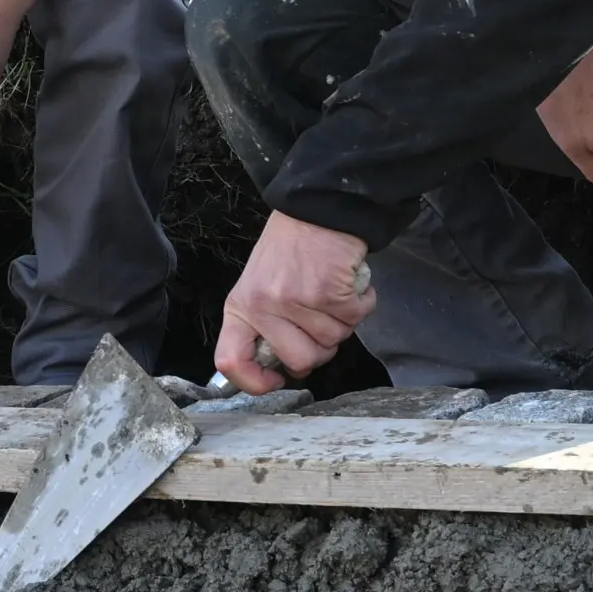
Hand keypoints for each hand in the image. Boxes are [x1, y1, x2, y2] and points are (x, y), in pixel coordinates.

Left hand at [216, 213, 376, 389]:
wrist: (316, 209)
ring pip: (333, 341)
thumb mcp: (260, 287)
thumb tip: (282, 369)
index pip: (230, 361)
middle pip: (300, 361)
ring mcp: (295, 300)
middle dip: (321, 348)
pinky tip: (350, 285)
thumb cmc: (289, 249)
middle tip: (322, 322)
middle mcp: (263, 307)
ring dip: (343, 321)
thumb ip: (265, 326)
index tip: (277, 379)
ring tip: (333, 293)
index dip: (254, 382)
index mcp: (240, 308)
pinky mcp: (328, 291)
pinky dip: (362, 304)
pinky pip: (356, 318)